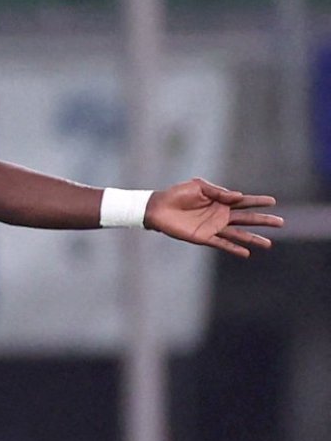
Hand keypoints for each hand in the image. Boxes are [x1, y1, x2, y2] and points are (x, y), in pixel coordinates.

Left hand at [145, 178, 282, 257]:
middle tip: (281, 223)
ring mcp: (213, 227)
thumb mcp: (198, 186)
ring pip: (238, 234)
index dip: (258, 201)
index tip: (273, 201)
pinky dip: (234, 248)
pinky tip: (246, 253)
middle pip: (246, 219)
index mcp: (220, 201)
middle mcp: (220, 215)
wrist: (158, 207)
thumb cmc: (177, 194)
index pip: (244, 201)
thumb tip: (239, 196)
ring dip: (253, 239)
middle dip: (263, 220)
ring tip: (269, 244)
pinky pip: (222, 244)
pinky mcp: (204, 237)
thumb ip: (218, 191)